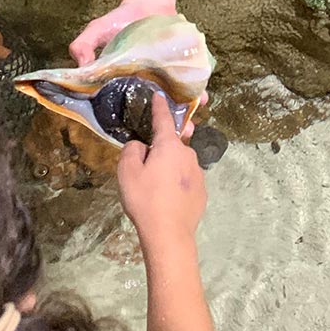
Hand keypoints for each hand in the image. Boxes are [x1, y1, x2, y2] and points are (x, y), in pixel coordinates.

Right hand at [71, 1, 208, 138]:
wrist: (148, 2)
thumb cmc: (120, 19)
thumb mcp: (97, 29)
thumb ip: (83, 45)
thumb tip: (80, 65)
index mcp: (124, 83)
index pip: (126, 108)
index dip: (132, 124)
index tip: (140, 138)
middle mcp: (145, 85)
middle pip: (154, 111)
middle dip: (163, 126)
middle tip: (170, 136)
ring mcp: (164, 78)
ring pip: (174, 102)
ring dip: (182, 115)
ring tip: (189, 126)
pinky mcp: (180, 67)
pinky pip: (191, 83)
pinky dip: (198, 92)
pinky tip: (202, 99)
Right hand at [118, 94, 207, 252]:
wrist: (169, 234)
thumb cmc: (145, 199)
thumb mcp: (127, 172)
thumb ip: (132, 150)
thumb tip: (141, 146)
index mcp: (170, 146)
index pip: (164, 120)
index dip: (160, 107)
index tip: (159, 96)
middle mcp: (188, 154)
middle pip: (171, 145)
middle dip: (159, 151)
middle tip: (144, 170)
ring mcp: (198, 173)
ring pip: (179, 163)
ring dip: (168, 169)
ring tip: (154, 190)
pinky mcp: (202, 191)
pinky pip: (185, 180)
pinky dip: (176, 184)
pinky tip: (167, 200)